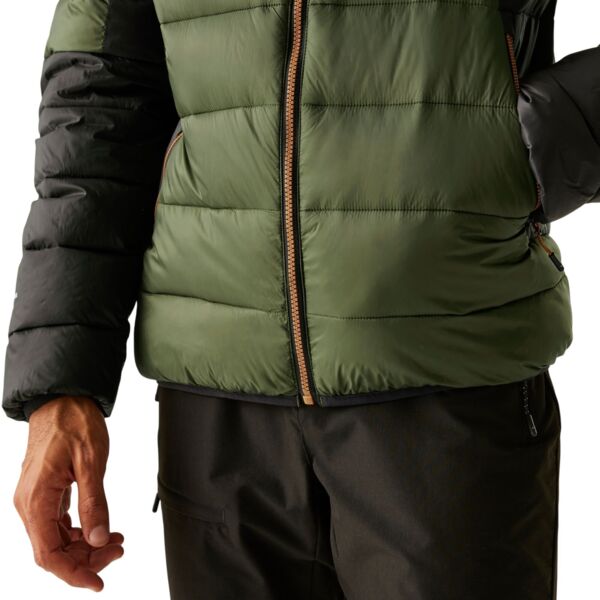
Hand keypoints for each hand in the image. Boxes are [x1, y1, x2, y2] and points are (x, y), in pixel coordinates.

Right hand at [13, 395, 123, 591]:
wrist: (63, 399)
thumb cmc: (75, 423)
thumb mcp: (91, 463)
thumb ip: (94, 503)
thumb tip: (98, 539)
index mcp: (36, 500)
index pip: (49, 554)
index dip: (74, 573)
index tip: (98, 582)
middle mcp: (30, 503)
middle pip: (54, 550)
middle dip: (86, 558)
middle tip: (118, 549)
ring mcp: (36, 498)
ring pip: (57, 538)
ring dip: (85, 545)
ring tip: (115, 539)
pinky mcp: (45, 492)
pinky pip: (59, 522)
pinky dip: (80, 530)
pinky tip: (100, 528)